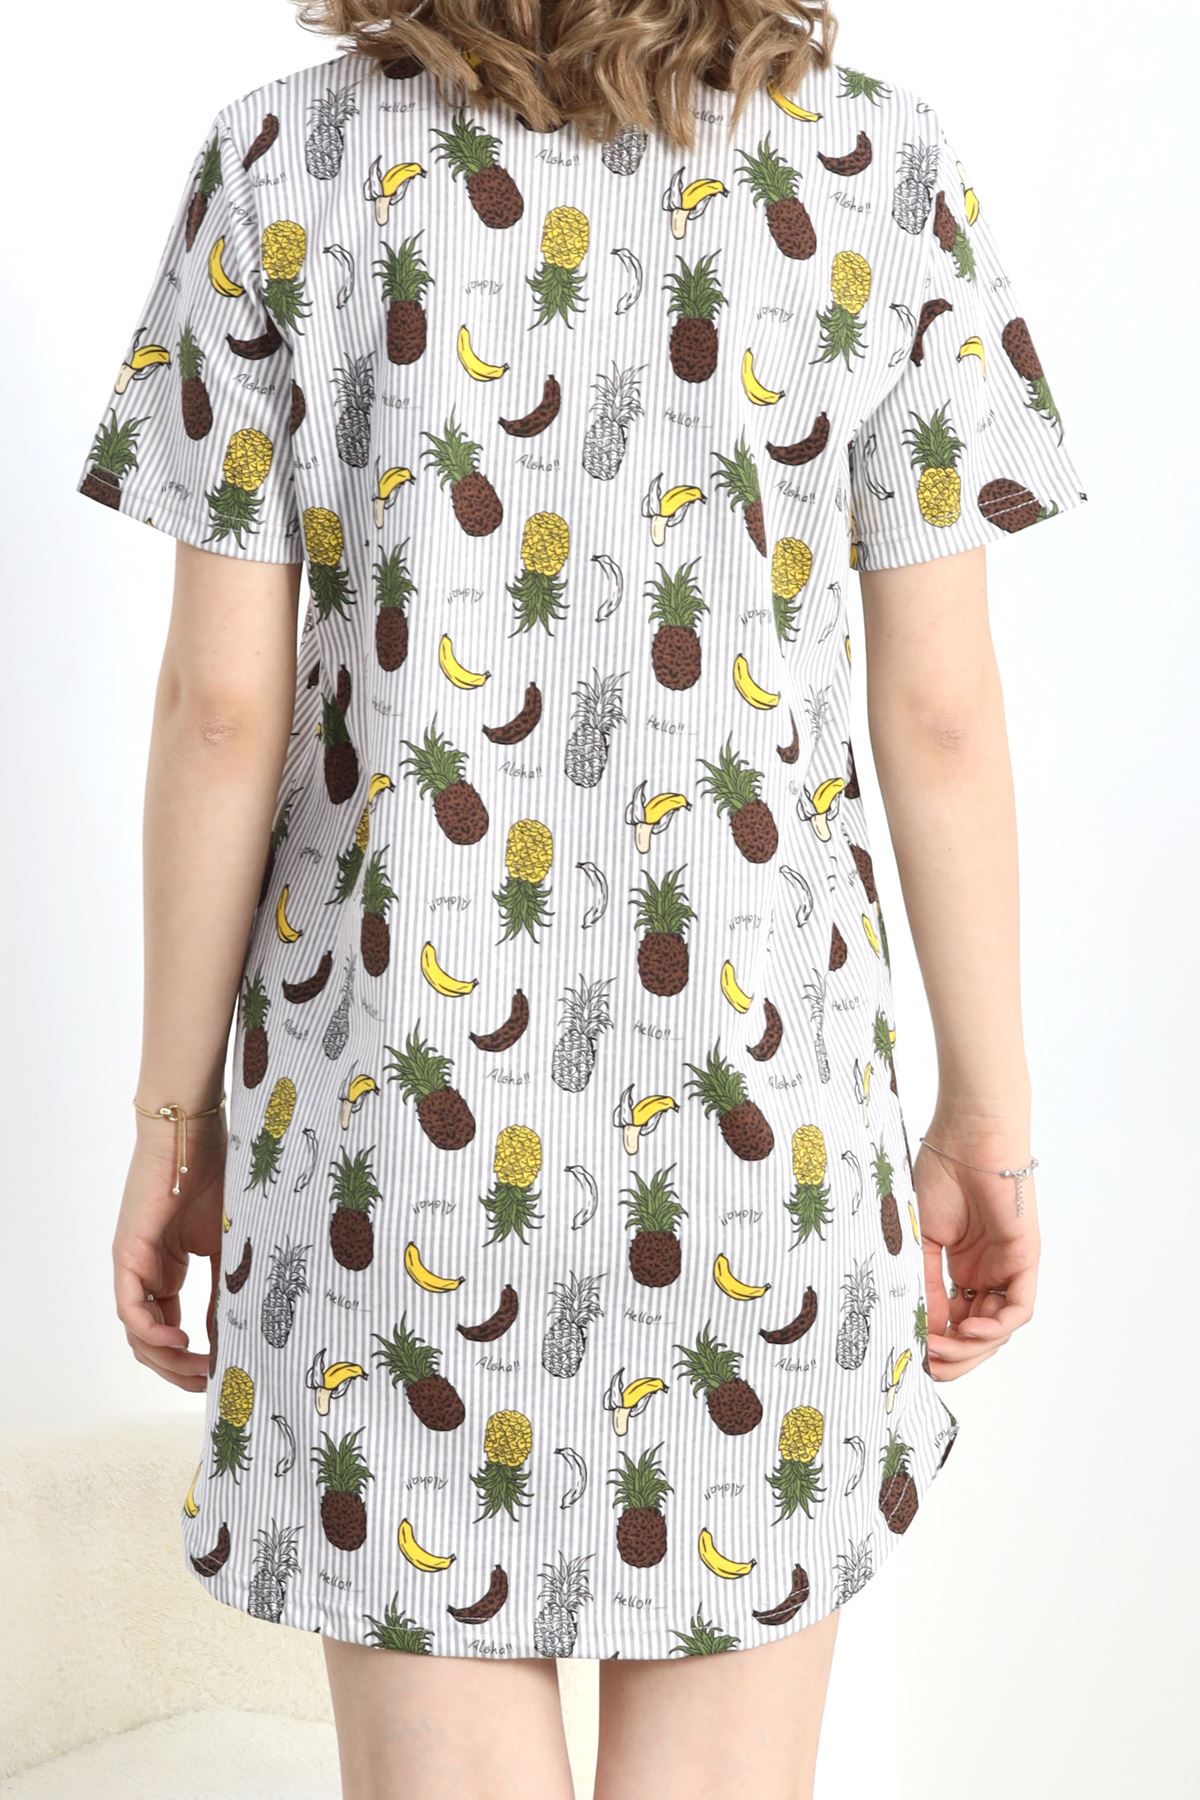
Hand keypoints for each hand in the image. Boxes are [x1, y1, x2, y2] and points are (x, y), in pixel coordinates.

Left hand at [113, 1113, 226, 1391]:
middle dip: (179, 1372)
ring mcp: (133, 1266)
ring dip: (167, 1361)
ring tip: (201, 1371)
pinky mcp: (127, 1254)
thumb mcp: (226, 1246)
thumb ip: (223, 1289)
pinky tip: (181, 1344)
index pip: (168, 1332)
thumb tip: (229, 1335)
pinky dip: (152, 1333)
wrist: (195, 1135)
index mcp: (165, 1273)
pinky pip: (131, 1308)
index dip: (191, 1361)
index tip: (221, 1376)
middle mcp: (143, 1275)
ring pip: (137, 1334)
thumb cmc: (216, 1177)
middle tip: (211, 1385)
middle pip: (149, 1343)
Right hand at [915, 1124, 1039, 1379]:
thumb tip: (923, 1328)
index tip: (910, 1352)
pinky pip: (1017, 1309)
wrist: (966, 1137)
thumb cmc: (940, 1174)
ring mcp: (1007, 1268)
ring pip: (997, 1329)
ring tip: (942, 1348)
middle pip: (977, 1334)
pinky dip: (996, 1328)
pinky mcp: (1025, 1260)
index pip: (953, 1321)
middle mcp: (987, 1274)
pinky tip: (968, 1329)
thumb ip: (925, 1283)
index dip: (934, 1342)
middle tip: (928, 1363)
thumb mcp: (920, 1238)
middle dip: (953, 1356)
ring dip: (970, 1347)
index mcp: (962, 1268)